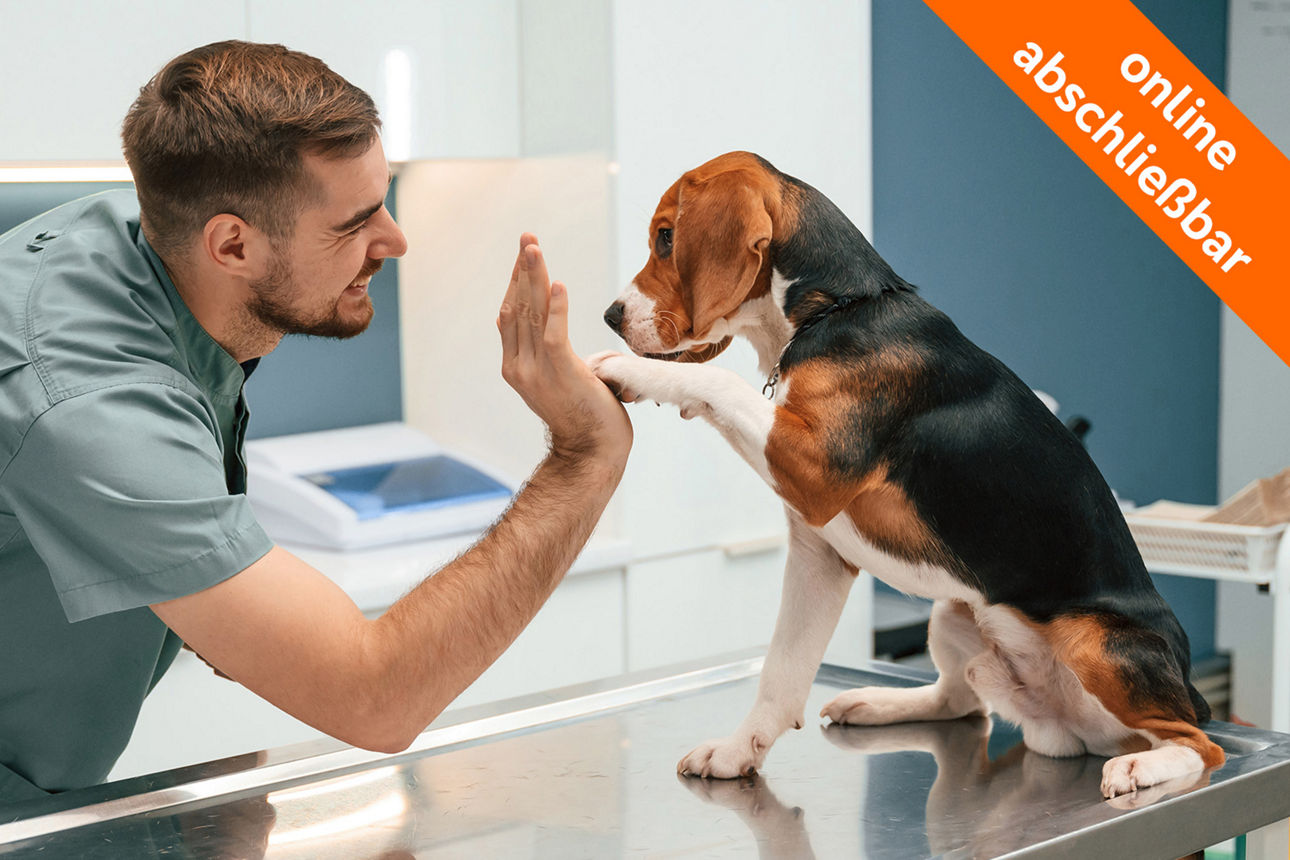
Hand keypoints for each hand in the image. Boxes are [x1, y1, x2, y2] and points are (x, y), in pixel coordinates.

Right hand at [498, 233, 631, 464]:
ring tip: (534, 248)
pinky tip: (559, 284)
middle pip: (517, 307)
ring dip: (534, 278)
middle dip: (522, 270)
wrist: (592, 452)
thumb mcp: (559, 378)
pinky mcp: (561, 374)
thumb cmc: (584, 415)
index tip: (525, 256)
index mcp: (515, 366)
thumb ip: (546, 352)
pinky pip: (554, 334)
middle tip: (527, 238)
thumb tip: (535, 324)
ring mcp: (536, 372)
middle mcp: (519, 367)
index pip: (511, 314)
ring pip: (532, 315)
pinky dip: (557, 307)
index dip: (516, 282)